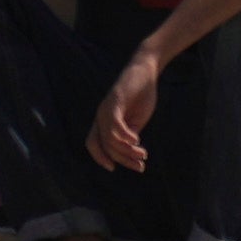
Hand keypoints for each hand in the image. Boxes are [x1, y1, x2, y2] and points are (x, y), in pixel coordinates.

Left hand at [89, 49, 162, 174]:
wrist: (146, 71)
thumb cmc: (142, 94)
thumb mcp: (136, 119)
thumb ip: (130, 133)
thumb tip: (130, 152)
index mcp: (103, 121)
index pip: (93, 144)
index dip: (100, 158)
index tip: (115, 168)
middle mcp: (100, 116)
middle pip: (104, 146)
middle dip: (122, 160)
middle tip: (140, 166)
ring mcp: (106, 109)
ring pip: (110, 139)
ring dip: (127, 151)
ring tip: (142, 155)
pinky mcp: (115, 102)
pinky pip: (115, 125)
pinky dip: (125, 136)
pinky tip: (136, 141)